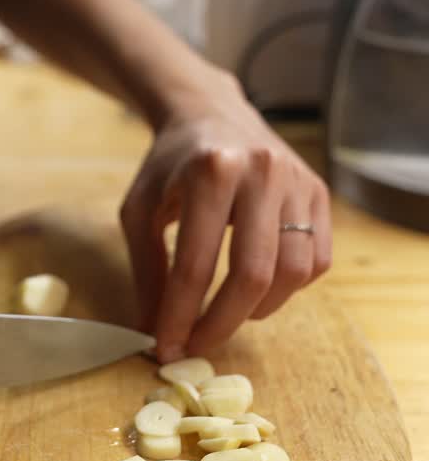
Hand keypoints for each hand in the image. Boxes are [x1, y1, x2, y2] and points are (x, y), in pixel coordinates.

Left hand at [120, 74, 331, 360]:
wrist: (210, 113)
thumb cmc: (171, 166)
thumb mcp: (140, 210)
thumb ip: (146, 270)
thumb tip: (153, 332)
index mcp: (210, 172)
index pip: (196, 265)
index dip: (180, 316)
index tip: (167, 348)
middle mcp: (262, 172)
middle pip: (253, 275)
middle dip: (222, 324)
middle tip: (198, 347)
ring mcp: (298, 181)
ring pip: (293, 272)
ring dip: (258, 309)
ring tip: (228, 313)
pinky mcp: (319, 192)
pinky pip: (317, 260)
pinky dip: (289, 287)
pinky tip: (259, 285)